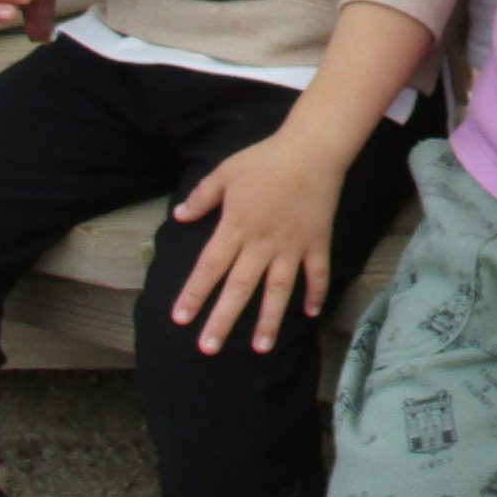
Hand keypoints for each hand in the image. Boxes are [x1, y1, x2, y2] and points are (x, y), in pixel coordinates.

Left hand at [170, 129, 343, 353]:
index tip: (180, 318)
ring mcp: (292, 246)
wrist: (312, 148)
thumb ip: (202, 197)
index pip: (210, 267)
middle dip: (223, 319)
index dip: (194, 294)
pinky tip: (312, 314)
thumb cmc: (265, 159)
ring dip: (269, 319)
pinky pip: (318, 273)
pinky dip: (316, 293)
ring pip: (279, 289)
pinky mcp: (317, 242)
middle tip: (209, 349)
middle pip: (240, 287)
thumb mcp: (226, 171)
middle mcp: (262, 243)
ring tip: (261, 347)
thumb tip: (179, 217)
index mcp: (236, 227)